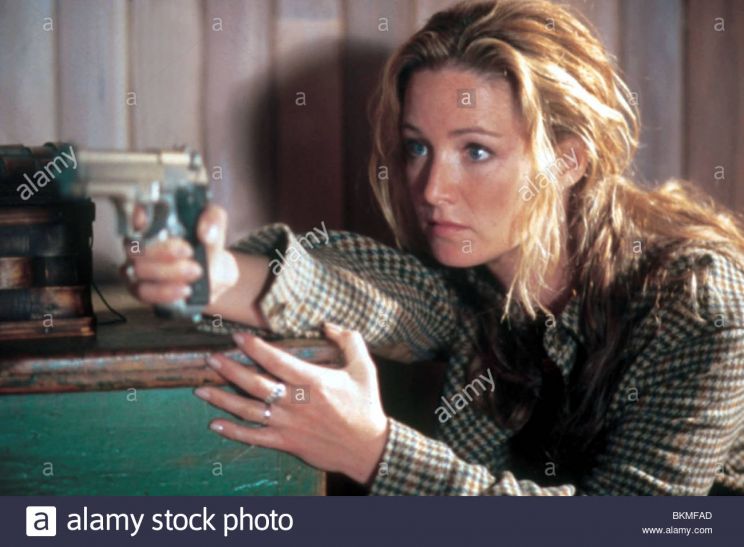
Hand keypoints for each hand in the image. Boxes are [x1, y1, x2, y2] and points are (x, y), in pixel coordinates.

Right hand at [121, 204, 238, 305]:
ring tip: (196, 271)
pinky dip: (165, 292)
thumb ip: (213, 220)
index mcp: (153, 220)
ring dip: (168, 271)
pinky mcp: (143, 290)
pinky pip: (145, 293)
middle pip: (135, 246)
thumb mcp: (215, 226)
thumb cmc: (207, 244)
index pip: (136, 215)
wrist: (214, 275)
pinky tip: (185, 289)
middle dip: (162, 249)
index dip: (142, 217)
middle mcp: (139, 243)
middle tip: (189, 251)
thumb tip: (206, 232)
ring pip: (139, 270)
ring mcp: (137, 268)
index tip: (159, 222)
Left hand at [194, 323, 389, 484]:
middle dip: (229, 369)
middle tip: (210, 358)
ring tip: (201, 388)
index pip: (276, 361)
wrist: (367, 447)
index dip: (255, 348)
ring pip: (248, 410)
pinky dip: (233, 431)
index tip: (237, 336)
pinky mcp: (286, 442)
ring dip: (222, 398)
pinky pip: (254, 437)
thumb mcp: (365, 368)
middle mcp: (296, 402)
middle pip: (255, 384)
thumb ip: (349, 340)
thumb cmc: (366, 405)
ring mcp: (288, 424)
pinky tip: (215, 423)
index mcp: (313, 381)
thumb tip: (328, 324)